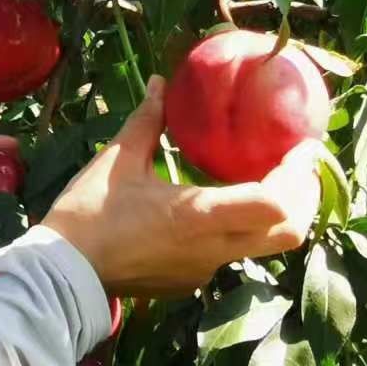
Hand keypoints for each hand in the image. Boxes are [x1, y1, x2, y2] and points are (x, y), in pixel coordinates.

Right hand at [41, 77, 320, 297]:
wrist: (61, 275)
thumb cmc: (89, 214)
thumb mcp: (118, 160)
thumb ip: (148, 121)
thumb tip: (161, 84)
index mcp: (200, 215)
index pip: (275, 203)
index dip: (299, 175)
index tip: (304, 147)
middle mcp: (213, 249)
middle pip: (288, 233)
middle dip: (305, 197)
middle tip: (301, 165)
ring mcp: (205, 270)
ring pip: (265, 246)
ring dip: (279, 214)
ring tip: (274, 181)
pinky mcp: (192, 281)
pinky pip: (233, 253)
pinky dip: (245, 228)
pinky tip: (226, 207)